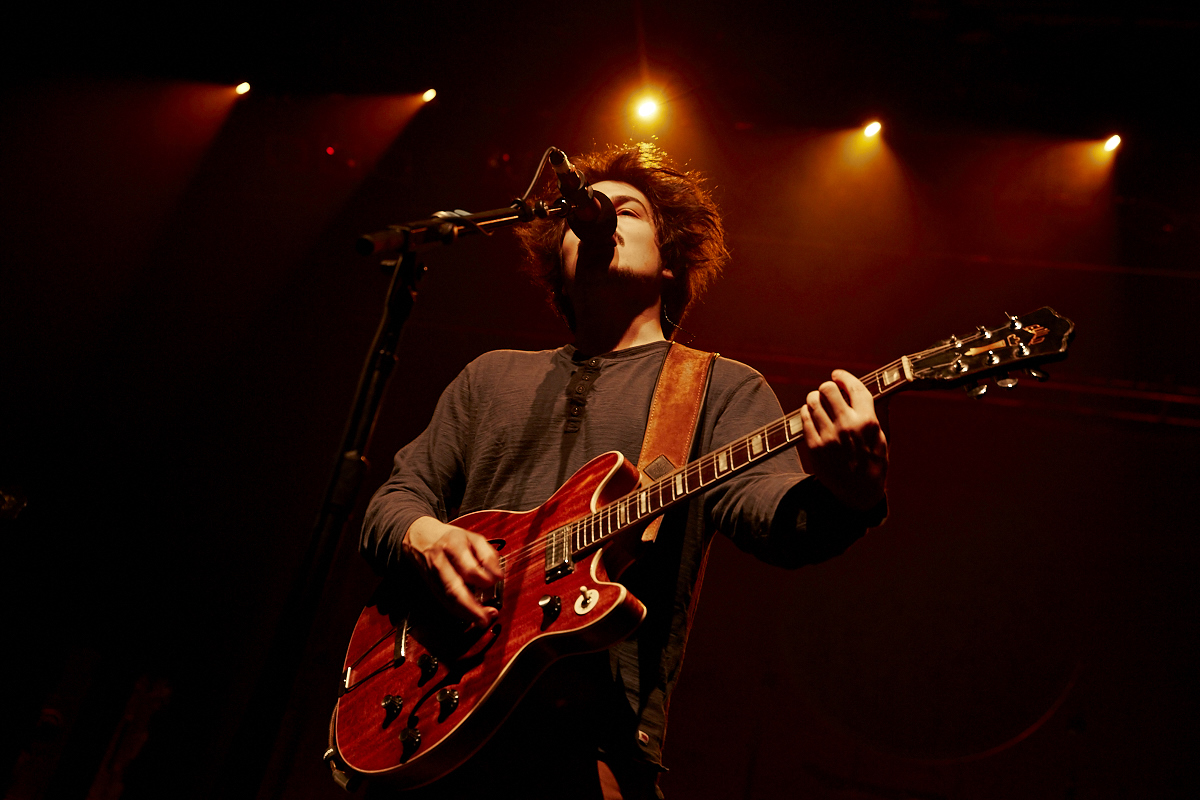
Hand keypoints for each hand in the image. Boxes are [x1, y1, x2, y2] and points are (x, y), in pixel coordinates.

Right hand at [402, 516, 502, 627]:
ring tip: (482, 621)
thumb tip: (498, 576)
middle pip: (455, 589)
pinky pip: (446, 603)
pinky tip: (471, 616)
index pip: (470, 569)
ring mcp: (435, 578)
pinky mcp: (433, 588)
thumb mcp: (474, 538)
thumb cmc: (451, 539)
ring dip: (466, 613)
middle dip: (471, 608)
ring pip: (449, 600)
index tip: (496, 582)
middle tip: (486, 618)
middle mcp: (441, 564)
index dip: (485, 579)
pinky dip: (459, 612)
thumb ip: (488, 555)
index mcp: (454, 547)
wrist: (421, 538)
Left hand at [798, 369, 888, 511]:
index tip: (837, 374)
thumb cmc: (873, 463)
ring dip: (814, 399)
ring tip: (818, 404)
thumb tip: (871, 391)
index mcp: (868, 422)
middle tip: (827, 393)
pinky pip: (804, 418)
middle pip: (828, 389)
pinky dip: (807, 413)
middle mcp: (848, 426)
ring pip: (812, 401)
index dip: (843, 376)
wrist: (858, 494)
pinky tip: (813, 417)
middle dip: (827, 388)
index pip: (854, 387)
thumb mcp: (882, 437)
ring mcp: (829, 436)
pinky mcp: (814, 446)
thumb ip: (874, 413)